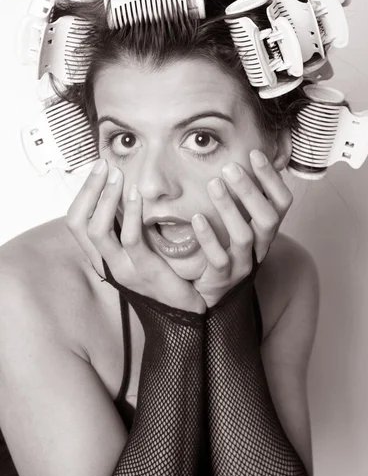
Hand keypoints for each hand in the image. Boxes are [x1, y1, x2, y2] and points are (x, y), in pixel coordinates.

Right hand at [66, 160, 205, 313]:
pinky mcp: (144, 271)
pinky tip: (138, 196)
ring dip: (106, 199)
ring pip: (98, 230)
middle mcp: (105, 263)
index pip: (75, 222)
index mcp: (101, 257)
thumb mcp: (138, 249)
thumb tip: (124, 192)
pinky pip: (130, 239)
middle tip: (104, 166)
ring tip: (119, 176)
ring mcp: (122, 269)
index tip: (98, 169)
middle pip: (78, 224)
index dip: (83, 193)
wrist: (184, 309)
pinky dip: (131, 214)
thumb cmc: (163, 274)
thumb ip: (127, 227)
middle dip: (89, 191)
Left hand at [191, 149, 292, 307]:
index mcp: (267, 230)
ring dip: (229, 208)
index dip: (272, 179)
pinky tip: (196, 218)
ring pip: (244, 236)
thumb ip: (243, 195)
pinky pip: (218, 257)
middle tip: (229, 167)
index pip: (282, 202)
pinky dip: (208, 237)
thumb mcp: (240, 219)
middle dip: (250, 191)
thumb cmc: (226, 245)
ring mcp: (243, 263)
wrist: (214, 287)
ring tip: (213, 184)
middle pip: (267, 218)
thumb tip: (241, 157)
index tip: (255, 154)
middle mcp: (260, 246)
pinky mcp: (223, 276)